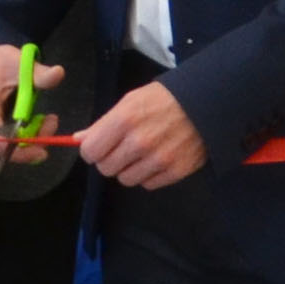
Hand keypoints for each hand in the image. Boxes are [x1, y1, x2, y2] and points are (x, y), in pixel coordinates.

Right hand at [0, 43, 63, 167]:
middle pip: (6, 148)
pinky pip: (4, 142)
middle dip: (33, 141)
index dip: (20, 152)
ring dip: (30, 137)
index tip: (43, 151)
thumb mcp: (17, 62)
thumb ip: (38, 72)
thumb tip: (58, 73)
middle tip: (51, 121)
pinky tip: (31, 120)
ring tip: (45, 118)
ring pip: (6, 147)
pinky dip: (22, 136)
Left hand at [78, 78, 207, 188]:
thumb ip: (103, 122)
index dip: (92, 150)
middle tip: (121, 149)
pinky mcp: (175, 172)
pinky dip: (149, 175)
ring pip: (126, 179)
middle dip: (110, 160)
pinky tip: (156, 159)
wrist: (205, 103)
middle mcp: (139, 142)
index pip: (90, 151)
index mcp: (124, 120)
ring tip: (140, 154)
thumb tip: (79, 139)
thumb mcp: (130, 101)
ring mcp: (158, 159)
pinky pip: (148, 184)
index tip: (100, 146)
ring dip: (129, 169)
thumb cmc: (163, 99)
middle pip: (106, 168)